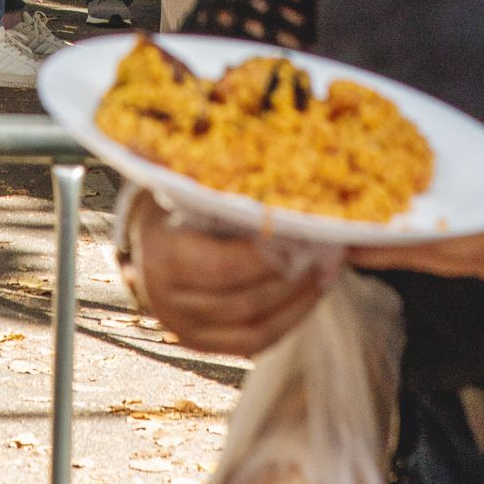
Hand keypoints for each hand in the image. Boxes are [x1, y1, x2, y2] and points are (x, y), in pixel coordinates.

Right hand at [128, 193, 330, 354]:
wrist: (153, 239)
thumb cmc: (183, 201)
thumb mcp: (189, 184)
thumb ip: (208, 174)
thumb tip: (223, 139)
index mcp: (162, 256)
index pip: (219, 268)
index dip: (263, 258)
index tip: (300, 238)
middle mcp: (166, 301)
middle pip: (242, 302)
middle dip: (291, 280)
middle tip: (329, 253)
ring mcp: (185, 330)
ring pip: (254, 328)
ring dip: (299, 301)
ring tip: (328, 271)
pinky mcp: (206, 345)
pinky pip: (256, 342)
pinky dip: (290, 319)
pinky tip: (313, 292)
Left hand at [350, 136, 483, 306]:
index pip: (429, 244)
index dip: (384, 240)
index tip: (344, 239)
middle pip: (425, 256)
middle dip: (382, 247)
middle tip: (339, 238)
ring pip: (442, 256)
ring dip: (406, 245)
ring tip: (372, 230)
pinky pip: (465, 251)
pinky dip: (437, 240)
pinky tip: (433, 226)